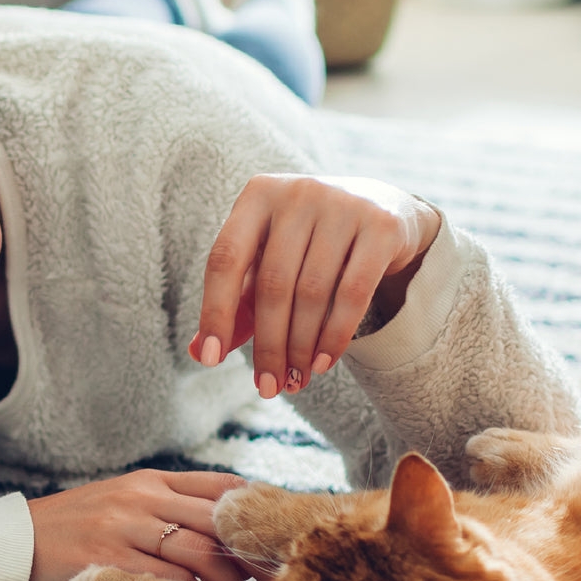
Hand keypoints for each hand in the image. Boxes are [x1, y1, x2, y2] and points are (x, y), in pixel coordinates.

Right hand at [21, 469, 247, 580]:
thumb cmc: (71, 532)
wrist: (11, 545)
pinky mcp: (107, 560)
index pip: (220, 486)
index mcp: (149, 480)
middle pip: (217, 519)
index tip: (278, 543)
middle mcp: (140, 496)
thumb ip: (166, 509)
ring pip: (197, 551)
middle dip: (253, 554)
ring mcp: (123, 526)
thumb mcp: (120, 504)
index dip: (256, 515)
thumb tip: (225, 536)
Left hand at [187, 175, 440, 397]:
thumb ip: (235, 303)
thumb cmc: (307, 243)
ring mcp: (343, 204)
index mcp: (257, 196)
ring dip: (300, 347)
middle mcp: (298, 193)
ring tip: (294, 381)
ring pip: (312, 293)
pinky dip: (334, 336)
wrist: (383, 208)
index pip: (224, 260)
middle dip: (268, 345)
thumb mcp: (266, 261)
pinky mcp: (382, 226)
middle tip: (267, 387)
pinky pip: (352, 293)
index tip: (210, 360)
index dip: (214, 313)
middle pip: (271, 285)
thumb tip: (196, 352)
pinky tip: (321, 363)